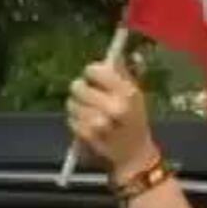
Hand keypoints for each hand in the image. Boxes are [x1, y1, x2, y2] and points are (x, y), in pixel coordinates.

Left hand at [68, 60, 159, 181]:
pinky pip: (71, 118)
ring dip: (77, 106)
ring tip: (92, 112)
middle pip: (77, 86)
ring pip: (71, 102)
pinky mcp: (86, 134)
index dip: (92, 72)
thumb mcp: (136, 94)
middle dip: (81, 89)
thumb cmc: (135, 120)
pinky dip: (76, 120)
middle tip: (90, 96)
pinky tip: (89, 125)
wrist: (133, 154)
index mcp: (127, 92)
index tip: (95, 77)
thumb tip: (115, 53)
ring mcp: (98, 122)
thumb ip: (124, 73)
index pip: (95, 70)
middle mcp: (113, 106)